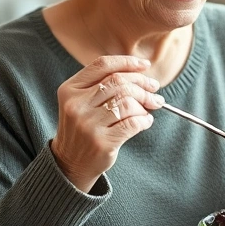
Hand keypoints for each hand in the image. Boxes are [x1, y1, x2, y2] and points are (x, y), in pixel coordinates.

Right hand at [50, 56, 163, 191]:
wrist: (70, 163)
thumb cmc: (83, 128)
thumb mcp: (82, 102)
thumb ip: (103, 85)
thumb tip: (142, 74)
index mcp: (70, 90)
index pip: (103, 65)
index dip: (127, 62)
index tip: (145, 65)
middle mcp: (77, 105)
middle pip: (118, 82)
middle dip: (142, 84)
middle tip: (154, 90)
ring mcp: (88, 124)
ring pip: (128, 102)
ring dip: (144, 104)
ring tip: (149, 108)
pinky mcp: (102, 142)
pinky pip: (133, 123)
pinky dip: (145, 120)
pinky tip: (145, 121)